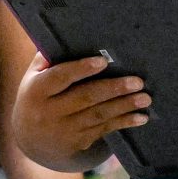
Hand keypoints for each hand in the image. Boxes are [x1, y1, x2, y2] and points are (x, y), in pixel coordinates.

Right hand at [13, 54, 148, 169]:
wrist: (32, 142)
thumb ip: (47, 60)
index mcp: (36, 91)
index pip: (59, 77)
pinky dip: (123, 122)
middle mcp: (49, 113)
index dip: (81, 69)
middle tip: (137, 81)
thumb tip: (67, 36)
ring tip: (145, 98)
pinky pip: (104, 130)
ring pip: (98, 115)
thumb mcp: (33, 79)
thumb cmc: (37, 99)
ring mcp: (65, 130)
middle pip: (85, 97)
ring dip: (124, 106)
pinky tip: (140, 117)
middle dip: (113, 89)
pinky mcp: (78, 142)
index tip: (103, 61)